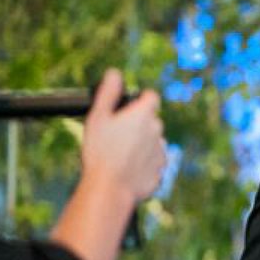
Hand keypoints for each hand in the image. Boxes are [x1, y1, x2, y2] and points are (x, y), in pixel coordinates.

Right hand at [83, 69, 166, 202]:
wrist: (110, 187)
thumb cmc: (101, 151)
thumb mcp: (98, 117)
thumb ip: (108, 93)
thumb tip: (115, 73)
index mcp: (144, 115)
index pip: (151, 97)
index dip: (140, 99)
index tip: (128, 107)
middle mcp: (158, 131)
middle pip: (151, 121)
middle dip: (138, 124)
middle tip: (116, 135)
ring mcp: (162, 153)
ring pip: (153, 142)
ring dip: (142, 144)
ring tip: (120, 155)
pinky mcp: (161, 172)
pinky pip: (153, 163)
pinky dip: (144, 164)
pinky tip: (127, 169)